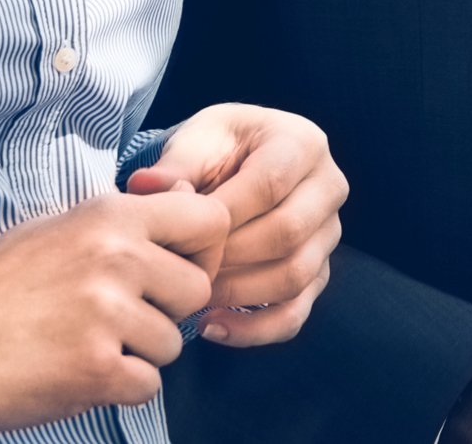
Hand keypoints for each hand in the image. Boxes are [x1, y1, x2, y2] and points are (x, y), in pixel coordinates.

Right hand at [0, 188, 228, 441]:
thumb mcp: (54, 228)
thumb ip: (123, 217)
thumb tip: (187, 201)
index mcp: (110, 215)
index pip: (211, 220)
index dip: (203, 253)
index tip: (174, 274)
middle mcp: (116, 256)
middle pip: (197, 289)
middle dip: (168, 312)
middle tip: (122, 321)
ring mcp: (107, 312)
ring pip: (172, 344)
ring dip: (137, 354)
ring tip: (83, 346)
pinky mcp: (95, 367)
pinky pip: (147, 386)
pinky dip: (118, 389)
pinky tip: (76, 374)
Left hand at [133, 102, 346, 346]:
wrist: (241, 163)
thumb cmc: (219, 149)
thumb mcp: (197, 140)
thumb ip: (174, 165)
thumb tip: (143, 187)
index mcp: (302, 143)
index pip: (270, 184)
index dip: (222, 215)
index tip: (181, 233)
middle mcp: (328, 188)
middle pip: (287, 233)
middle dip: (227, 258)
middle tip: (183, 268)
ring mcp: (328, 234)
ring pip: (294, 277)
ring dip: (237, 294)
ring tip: (192, 295)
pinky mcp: (318, 272)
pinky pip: (295, 313)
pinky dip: (253, 330)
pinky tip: (211, 327)